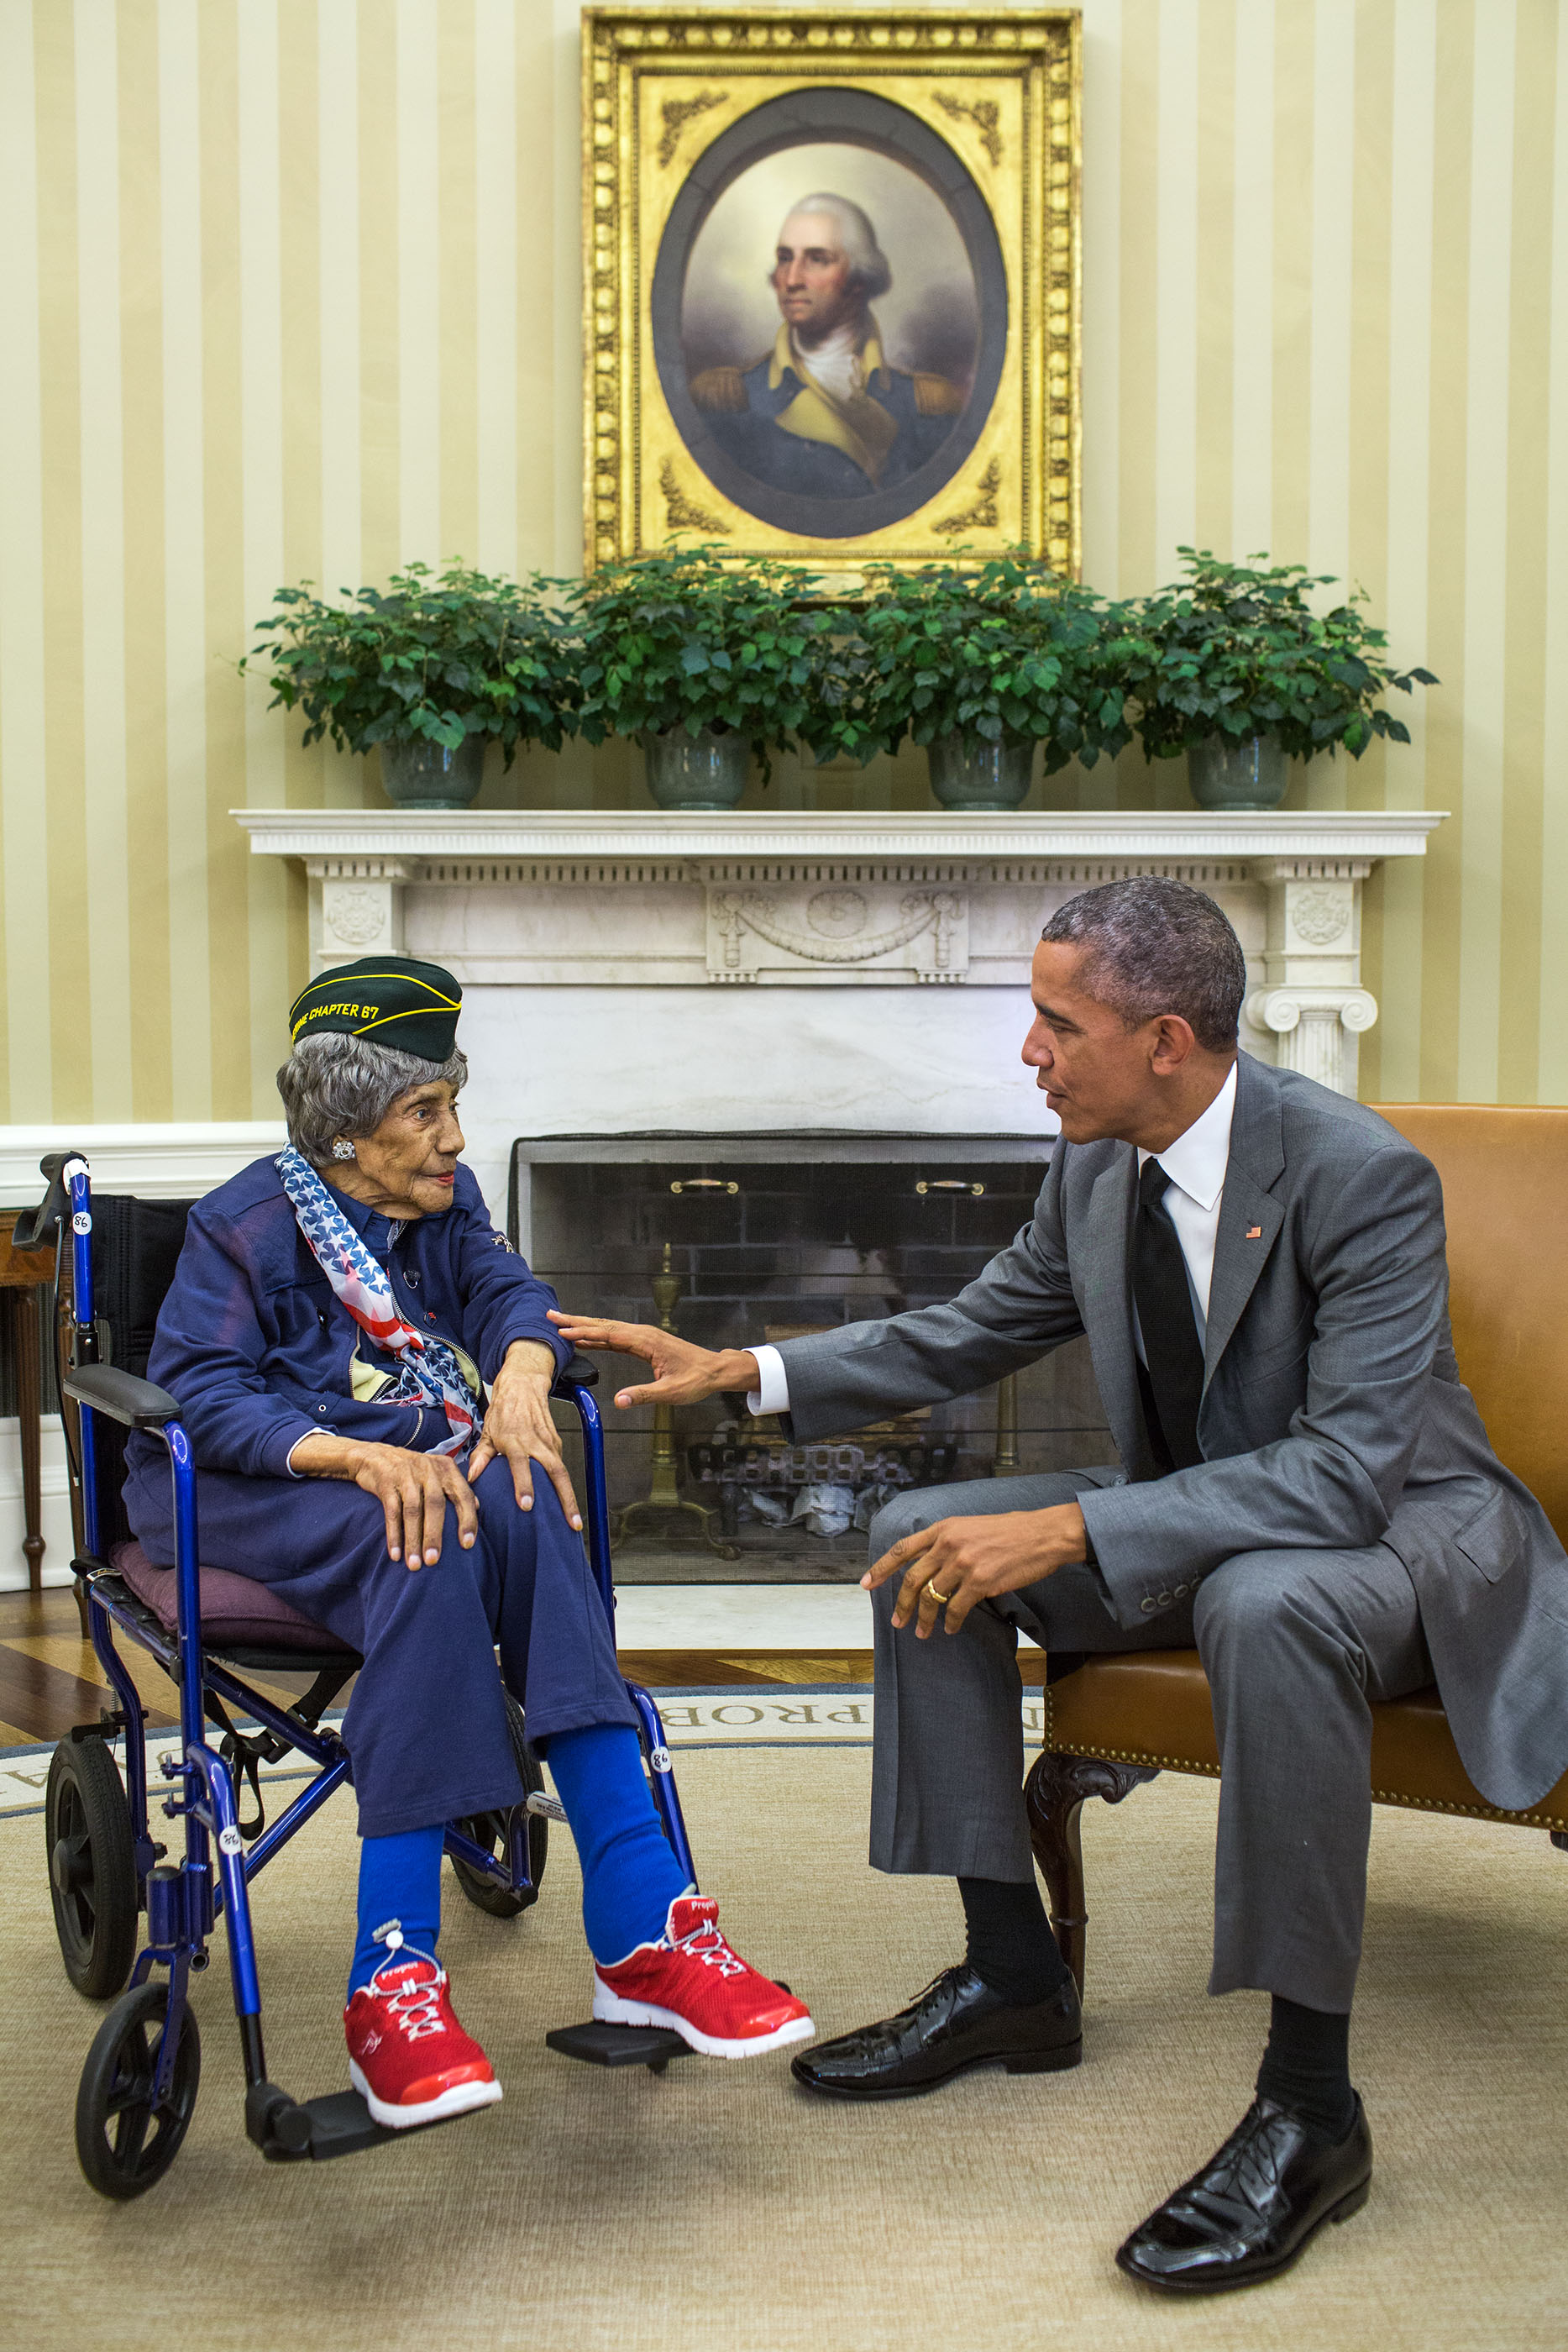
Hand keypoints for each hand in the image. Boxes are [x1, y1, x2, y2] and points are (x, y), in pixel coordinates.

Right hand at [290, 1434, 477, 1568]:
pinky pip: (391, 1511)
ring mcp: (406, 1474)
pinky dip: (394, 1535)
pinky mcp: (386, 1481)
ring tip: (414, 1564)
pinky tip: (396, 1555)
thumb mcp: (436, 1473)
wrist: (374, 1456)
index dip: (467, 1520)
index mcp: (446, 1469)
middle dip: (434, 1535)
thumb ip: (455, 1488)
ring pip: (412, 1511)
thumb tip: (478, 1507)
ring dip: (413, 1540)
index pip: (463, 1495)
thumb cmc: (412, 1472)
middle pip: (435, 1505)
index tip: (468, 1545)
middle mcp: (428, 1469)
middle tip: (433, 1561)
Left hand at [466, 1341, 582, 1529]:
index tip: (527, 1505)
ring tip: (574, 1521)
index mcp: (514, 1439)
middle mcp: (536, 1441)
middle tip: (570, 1522)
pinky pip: (561, 1467)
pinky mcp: (557, 1443)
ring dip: (570, 1496)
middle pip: (556, 1472)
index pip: (520, 1465)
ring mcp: (549, 1442)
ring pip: (564, 1472)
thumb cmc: (503, 1410)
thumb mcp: (487, 1430)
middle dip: (565, 1498)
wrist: (524, 1385)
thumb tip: (472, 1478)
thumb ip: (482, 1455)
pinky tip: (565, 1505)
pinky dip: (564, 1487)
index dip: (524, 1484)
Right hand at [548, 1310, 756, 1409]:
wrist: (714, 1370)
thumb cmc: (696, 1379)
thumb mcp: (670, 1392)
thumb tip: (619, 1401)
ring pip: (608, 1328)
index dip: (585, 1333)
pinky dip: (598, 1336)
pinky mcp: (644, 1342)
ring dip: (584, 1325)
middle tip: (552, 1316)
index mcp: (647, 1341)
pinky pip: (616, 1337)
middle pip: (603, 1325)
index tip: (564, 1332)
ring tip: (561, 1323)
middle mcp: (643, 1334)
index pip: (609, 1335)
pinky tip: (586, 1340)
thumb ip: (644, 1395)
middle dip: (577, 1321)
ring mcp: (643, 1336)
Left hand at [862, 1504, 1088, 1636]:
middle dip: (901, 1605)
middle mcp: (949, 1544)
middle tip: (897, 1622)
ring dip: (925, 1620)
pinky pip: (956, 1609)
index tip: (866, 1583)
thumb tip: (930, 1564)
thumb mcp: (971, 1526)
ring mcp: (964, 1563)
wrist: (1043, 1534)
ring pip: (932, 1598)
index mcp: (944, 1528)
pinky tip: (950, 1628)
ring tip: (922, 1633)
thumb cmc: (1011, 1531)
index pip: (903, 1549)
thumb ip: (948, 1541)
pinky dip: (950, 1622)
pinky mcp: (981, 1582)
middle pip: (912, 1579)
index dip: (881, 1568)